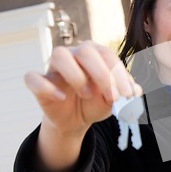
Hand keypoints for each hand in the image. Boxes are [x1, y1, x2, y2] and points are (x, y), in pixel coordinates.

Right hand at [24, 40, 141, 134]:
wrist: (76, 119)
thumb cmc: (96, 102)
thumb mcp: (114, 100)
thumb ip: (126, 93)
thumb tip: (137, 90)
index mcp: (95, 54)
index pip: (108, 55)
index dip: (119, 75)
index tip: (127, 95)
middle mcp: (74, 54)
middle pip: (86, 51)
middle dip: (102, 75)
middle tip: (112, 97)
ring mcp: (54, 66)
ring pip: (59, 55)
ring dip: (76, 76)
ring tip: (87, 94)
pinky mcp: (37, 82)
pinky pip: (33, 77)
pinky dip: (46, 87)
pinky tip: (61, 97)